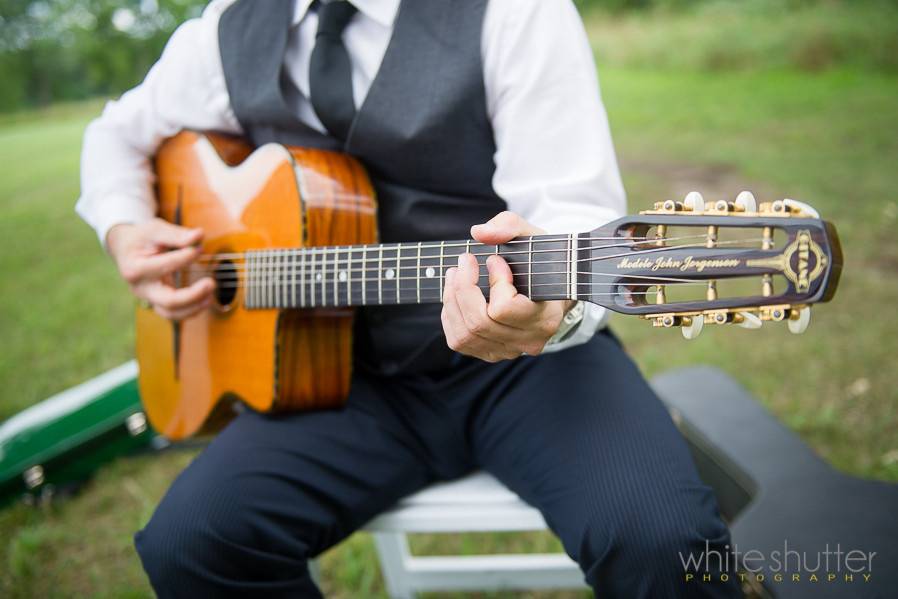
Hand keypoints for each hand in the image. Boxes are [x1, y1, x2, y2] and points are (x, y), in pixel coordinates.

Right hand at [107, 218, 213, 320]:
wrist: (125, 248)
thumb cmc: (141, 237)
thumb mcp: (155, 230)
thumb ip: (176, 234)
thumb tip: (199, 235)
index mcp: (135, 268)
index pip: (166, 266)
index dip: (186, 257)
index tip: (200, 247)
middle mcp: (140, 288)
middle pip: (169, 301)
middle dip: (193, 295)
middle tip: (211, 283)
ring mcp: (147, 298)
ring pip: (171, 313)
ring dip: (194, 307)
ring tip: (211, 295)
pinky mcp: (155, 302)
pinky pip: (174, 313)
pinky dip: (191, 309)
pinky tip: (205, 299)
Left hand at [441, 211, 573, 361]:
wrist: (548, 291)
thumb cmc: (540, 264)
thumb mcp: (532, 237)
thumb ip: (509, 227)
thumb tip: (478, 233)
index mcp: (545, 317)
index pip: (505, 308)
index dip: (494, 281)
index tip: (495, 259)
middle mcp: (528, 340)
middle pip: (480, 322)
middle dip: (464, 287)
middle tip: (464, 261)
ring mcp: (509, 351)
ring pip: (465, 334)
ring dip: (452, 300)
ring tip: (455, 274)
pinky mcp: (491, 353)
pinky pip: (459, 341)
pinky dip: (450, 316)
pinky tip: (456, 296)